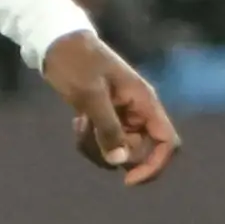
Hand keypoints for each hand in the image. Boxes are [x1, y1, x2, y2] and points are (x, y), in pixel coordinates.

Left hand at [42, 30, 177, 186]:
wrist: (58, 44)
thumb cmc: (77, 62)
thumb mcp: (91, 96)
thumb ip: (108, 129)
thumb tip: (120, 162)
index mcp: (144, 102)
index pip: (167, 142)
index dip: (154, 165)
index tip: (128, 179)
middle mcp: (138, 111)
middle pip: (140, 152)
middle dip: (114, 155)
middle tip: (91, 137)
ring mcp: (122, 116)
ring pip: (119, 151)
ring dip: (97, 149)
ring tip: (80, 126)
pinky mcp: (106, 117)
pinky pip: (104, 143)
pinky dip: (90, 142)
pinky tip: (78, 122)